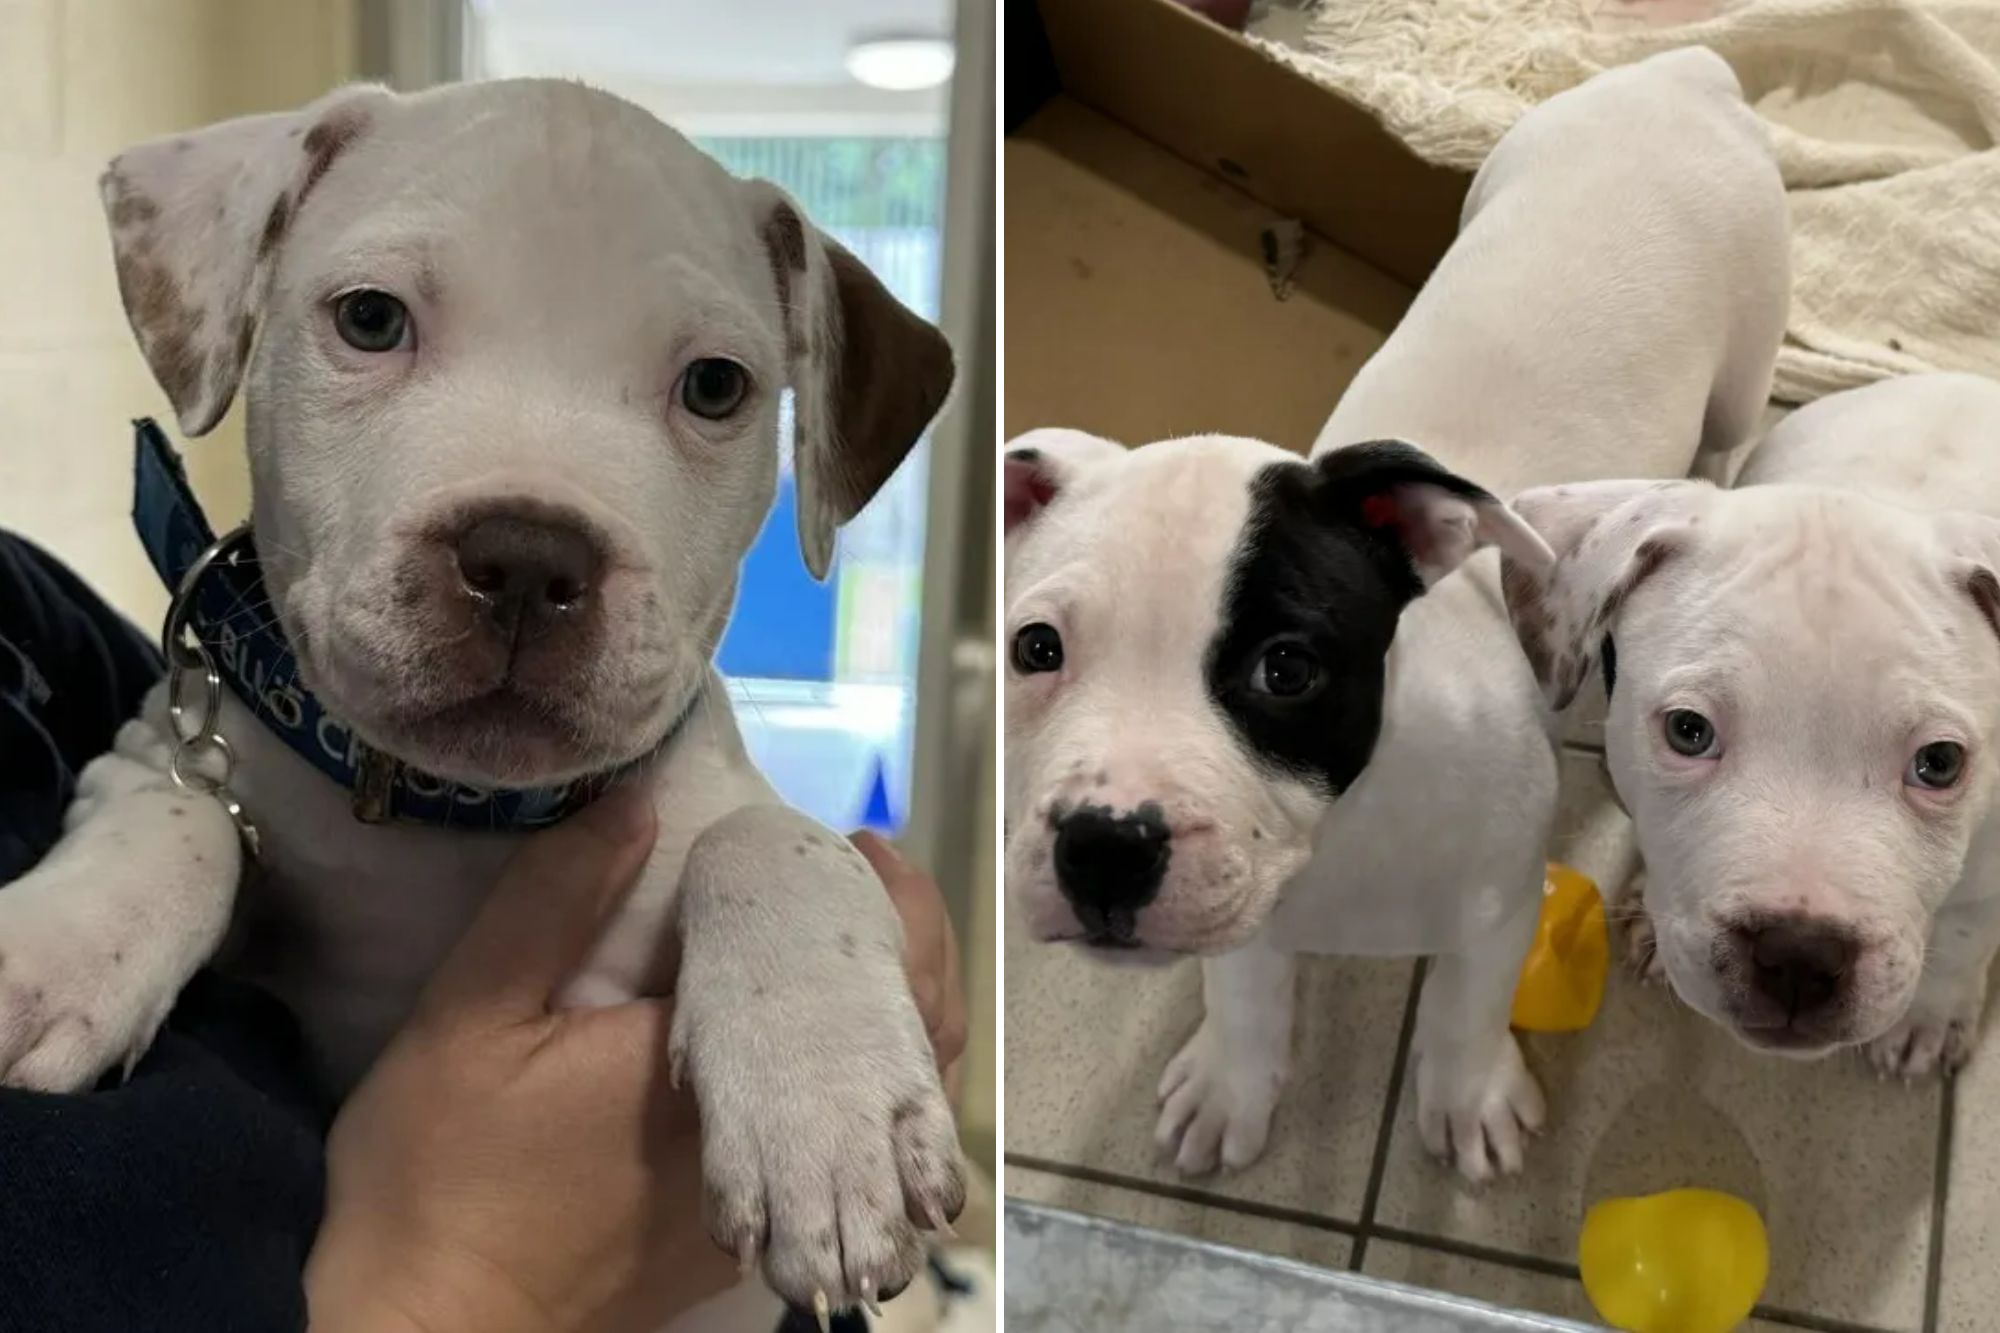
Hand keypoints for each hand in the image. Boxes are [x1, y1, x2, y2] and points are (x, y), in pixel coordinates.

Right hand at [306, 797, 968, 1332]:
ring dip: (881, 1019)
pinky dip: (843, 1080)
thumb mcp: (470, 1016)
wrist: (424, 1330)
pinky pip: (833, 1148)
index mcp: (724, 1078)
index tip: (857, 842)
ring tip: (844, 941)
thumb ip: (556, 904)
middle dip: (905, 953)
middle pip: (906, 1049)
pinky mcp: (735, 1242)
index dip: (886, 906)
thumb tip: (639, 807)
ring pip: (881, 1107)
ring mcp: (764, 1207)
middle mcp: (773, 1152)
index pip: (859, 983)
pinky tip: (795, 1032)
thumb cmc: (439, 1176)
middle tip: (864, 876)